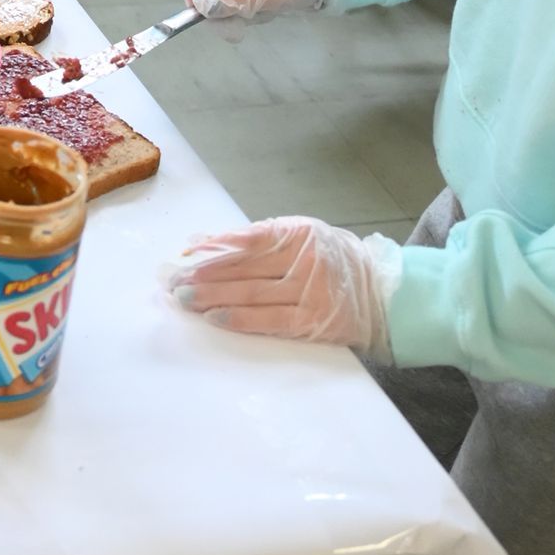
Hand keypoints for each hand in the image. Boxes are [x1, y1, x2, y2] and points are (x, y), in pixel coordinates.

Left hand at [166, 218, 400, 354]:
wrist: (382, 294)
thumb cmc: (334, 262)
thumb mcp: (304, 237)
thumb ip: (263, 238)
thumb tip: (210, 243)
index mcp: (300, 233)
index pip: (247, 239)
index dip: (213, 246)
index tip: (185, 252)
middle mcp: (305, 260)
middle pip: (243, 267)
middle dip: (203, 275)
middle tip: (172, 281)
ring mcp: (310, 292)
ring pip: (251, 293)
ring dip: (212, 297)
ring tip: (184, 299)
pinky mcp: (313, 321)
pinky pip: (269, 320)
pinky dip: (239, 319)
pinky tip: (215, 317)